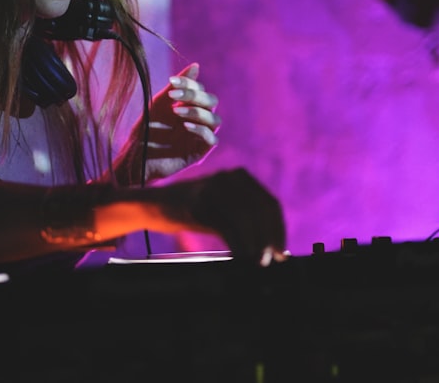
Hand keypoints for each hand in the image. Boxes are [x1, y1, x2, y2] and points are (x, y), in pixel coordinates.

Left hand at [123, 63, 221, 182]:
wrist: (136, 156)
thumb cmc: (147, 129)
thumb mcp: (160, 103)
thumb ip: (178, 86)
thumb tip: (196, 65)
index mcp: (190, 106)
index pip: (200, 90)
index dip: (189, 84)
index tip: (171, 82)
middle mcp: (198, 120)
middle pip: (212, 102)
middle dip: (195, 96)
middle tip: (174, 96)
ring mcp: (200, 136)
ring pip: (215, 120)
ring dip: (197, 112)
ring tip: (177, 112)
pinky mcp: (200, 152)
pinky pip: (212, 139)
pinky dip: (201, 130)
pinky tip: (185, 126)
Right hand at [160, 168, 286, 264]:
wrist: (156, 204)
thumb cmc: (193, 211)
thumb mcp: (224, 208)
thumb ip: (245, 219)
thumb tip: (269, 247)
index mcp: (240, 177)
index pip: (270, 204)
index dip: (278, 230)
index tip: (282, 252)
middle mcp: (230, 178)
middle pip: (261, 210)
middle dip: (269, 238)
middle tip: (271, 259)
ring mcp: (213, 187)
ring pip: (245, 217)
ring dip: (254, 243)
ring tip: (257, 261)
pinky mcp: (199, 201)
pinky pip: (225, 224)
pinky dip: (237, 243)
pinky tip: (239, 256)